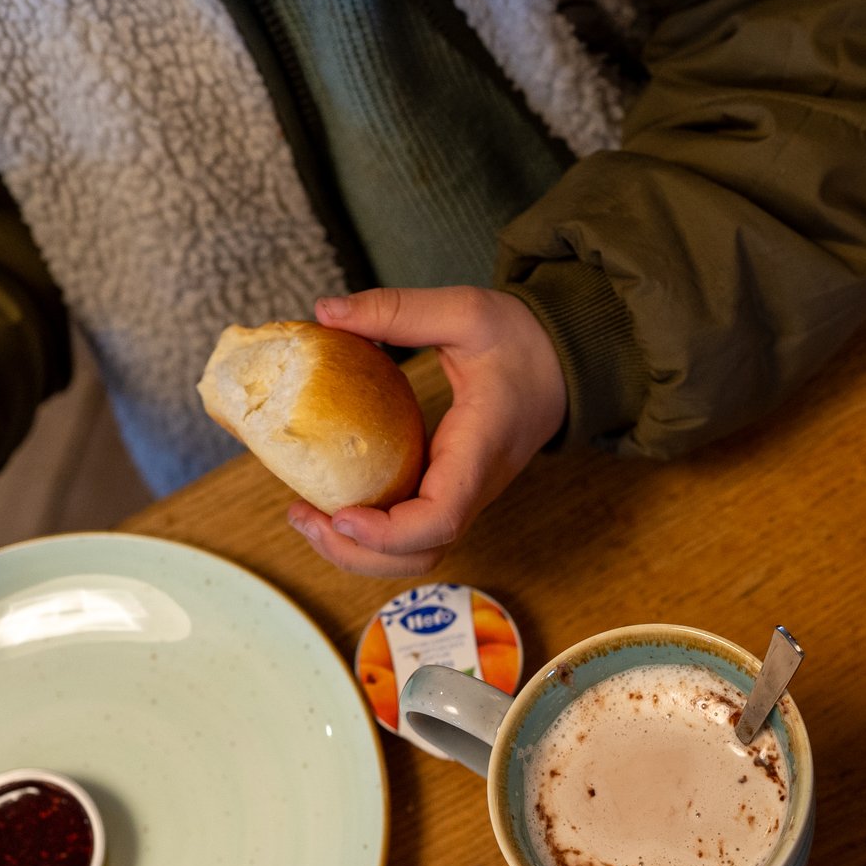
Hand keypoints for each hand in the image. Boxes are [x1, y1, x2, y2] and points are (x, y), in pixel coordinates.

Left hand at [292, 286, 567, 576]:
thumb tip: (326, 310)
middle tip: (302, 518)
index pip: (441, 517)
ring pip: (415, 554)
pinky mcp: (449, 491)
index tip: (341, 515)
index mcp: (480, 450)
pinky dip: (368, 533)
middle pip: (422, 555)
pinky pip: (410, 531)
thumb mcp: (465, 311)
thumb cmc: (523, 342)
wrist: (563, 365)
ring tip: (307, 518)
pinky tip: (330, 502)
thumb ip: (397, 310)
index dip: (389, 532)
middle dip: (358, 554)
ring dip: (359, 552)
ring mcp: (462, 495)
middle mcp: (473, 487)